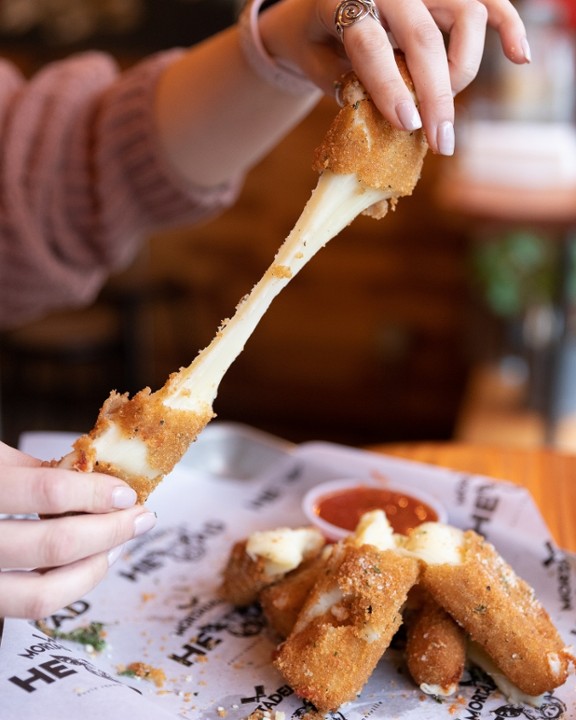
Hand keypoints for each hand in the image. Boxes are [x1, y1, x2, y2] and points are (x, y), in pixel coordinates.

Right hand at [0, 442, 155, 619]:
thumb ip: (33, 470)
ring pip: (42, 594)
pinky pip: (28, 607)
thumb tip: (95, 475)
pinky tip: (89, 564)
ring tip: (120, 545)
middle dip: (110, 531)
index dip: (95, 493)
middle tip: (142, 518)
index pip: (47, 492)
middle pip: (54, 546)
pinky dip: (69, 587)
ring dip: (95, 569)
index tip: (127, 492)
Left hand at [259, 0, 528, 154]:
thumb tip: (382, 116)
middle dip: (434, 95)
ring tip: (443, 111)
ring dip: (463, 68)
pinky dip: (508, 25)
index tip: (406, 124)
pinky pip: (487, 0)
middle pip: (424, 37)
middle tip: (438, 140)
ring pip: (465, 15)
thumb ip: (339, 83)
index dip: (388, 85)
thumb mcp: (311, 61)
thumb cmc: (315, 37)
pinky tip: (519, 58)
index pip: (369, 41)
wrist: (320, 4)